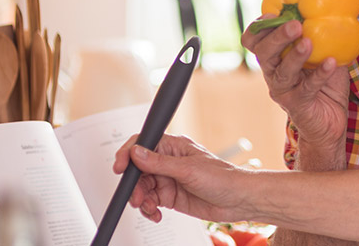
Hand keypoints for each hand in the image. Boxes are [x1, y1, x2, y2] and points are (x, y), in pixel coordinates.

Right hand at [112, 134, 249, 222]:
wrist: (238, 200)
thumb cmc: (223, 178)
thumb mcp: (189, 169)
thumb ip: (160, 163)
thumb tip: (137, 153)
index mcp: (173, 147)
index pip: (142, 145)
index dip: (128, 154)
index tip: (120, 168)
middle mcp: (169, 162)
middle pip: (138, 170)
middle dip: (135, 185)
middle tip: (138, 198)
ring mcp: (169, 179)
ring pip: (143, 188)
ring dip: (142, 200)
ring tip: (150, 208)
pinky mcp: (171, 196)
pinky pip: (151, 201)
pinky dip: (149, 209)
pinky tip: (156, 213)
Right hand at [240, 17, 349, 148]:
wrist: (331, 122)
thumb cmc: (326, 84)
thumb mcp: (324, 54)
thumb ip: (323, 35)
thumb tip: (338, 5)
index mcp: (275, 58)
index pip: (254, 40)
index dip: (259, 26)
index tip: (273, 12)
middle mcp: (273, 73)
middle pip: (264, 53)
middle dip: (277, 37)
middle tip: (294, 24)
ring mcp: (284, 90)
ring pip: (282, 71)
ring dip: (295, 56)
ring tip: (308, 42)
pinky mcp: (297, 105)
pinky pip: (307, 88)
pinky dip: (320, 74)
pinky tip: (331, 62)